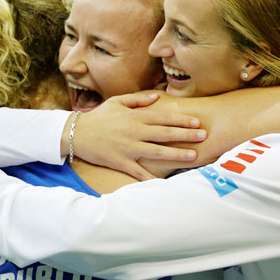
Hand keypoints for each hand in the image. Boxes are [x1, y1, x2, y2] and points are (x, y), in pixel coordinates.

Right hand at [72, 92, 206, 180]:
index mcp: (135, 117)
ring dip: (176, 154)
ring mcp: (128, 148)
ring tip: (193, 156)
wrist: (76, 133)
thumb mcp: (117, 102)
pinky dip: (151, 178)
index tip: (197, 122)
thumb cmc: (98, 117)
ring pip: (157, 152)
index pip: (163, 117)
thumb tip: (157, 96)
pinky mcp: (120, 162)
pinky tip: (164, 183)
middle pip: (165, 134)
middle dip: (186, 135)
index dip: (181, 120)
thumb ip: (138, 100)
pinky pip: (138, 172)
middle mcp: (134, 132)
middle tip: (203, 136)